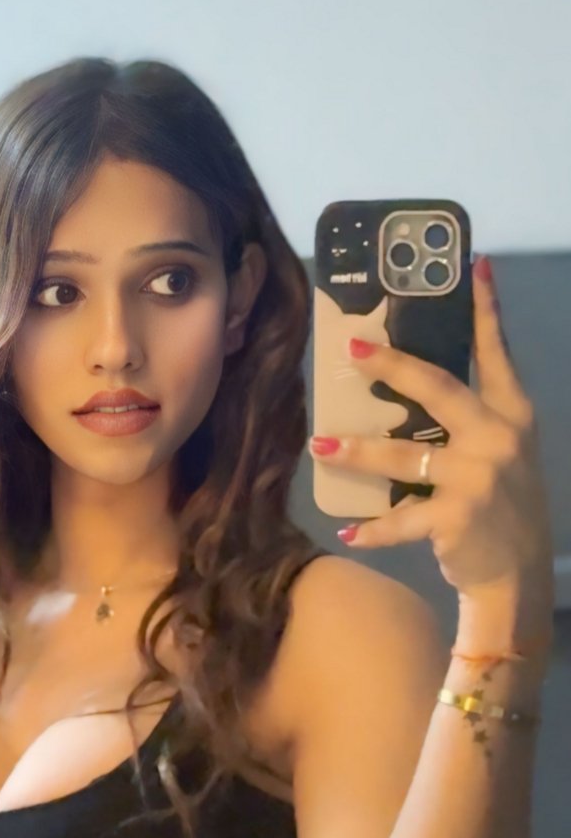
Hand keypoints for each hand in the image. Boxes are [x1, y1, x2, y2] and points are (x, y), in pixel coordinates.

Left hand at [309, 257, 553, 603]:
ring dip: (356, 450)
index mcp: (512, 413)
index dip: (485, 309)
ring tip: (319, 443)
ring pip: (403, 454)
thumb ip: (471, 415)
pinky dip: (372, 529)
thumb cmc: (503, 502)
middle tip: (353, 348)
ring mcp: (477, 478)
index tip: (474, 266)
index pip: (496, 353)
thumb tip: (412, 380)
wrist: (519, 571)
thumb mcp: (503, 450)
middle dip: (393, 365)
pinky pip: (401, 519)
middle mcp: (498, 438)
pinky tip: (347, 531)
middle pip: (438, 389)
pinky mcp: (455, 518)